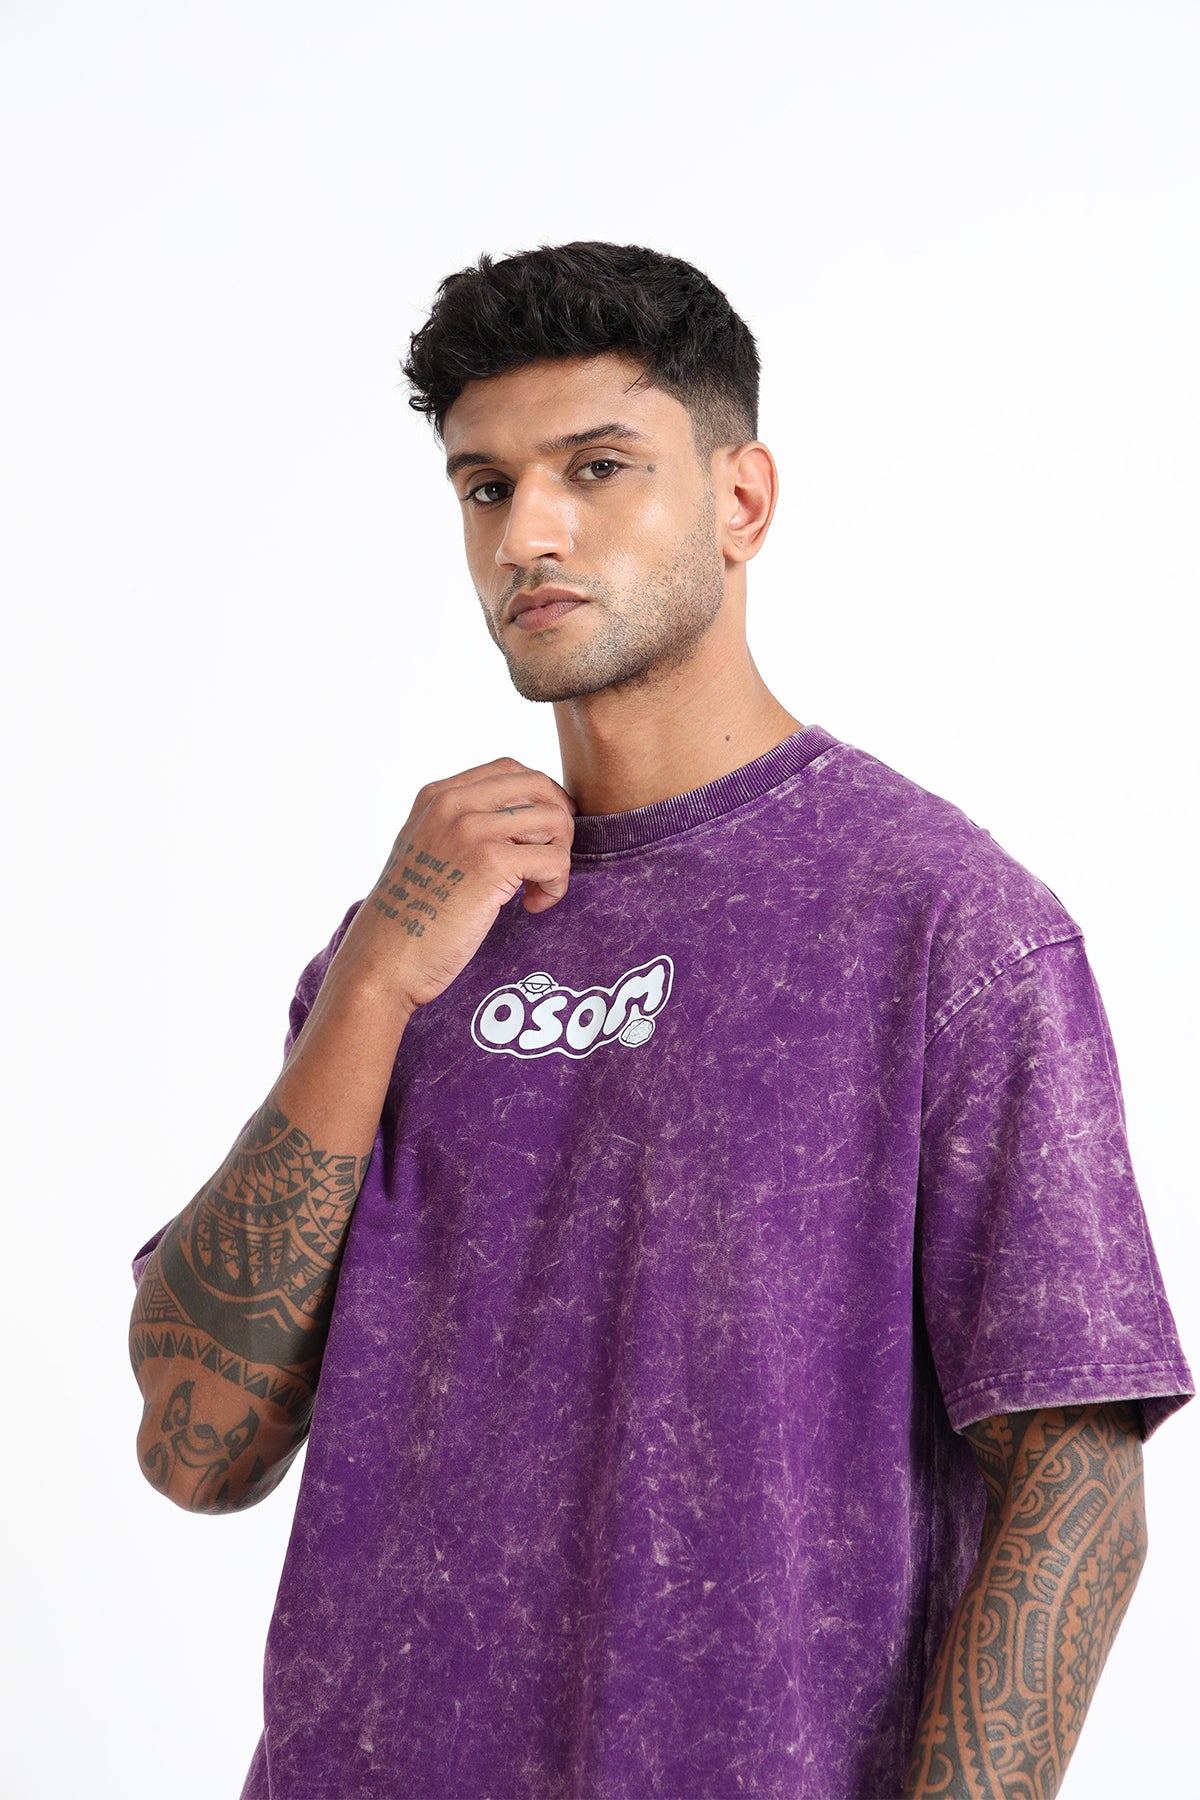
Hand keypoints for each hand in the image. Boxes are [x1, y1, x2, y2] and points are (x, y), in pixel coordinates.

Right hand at [333, 758, 575, 1013]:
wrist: (383, 961)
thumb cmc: (410, 917)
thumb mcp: (425, 850)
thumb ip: (460, 825)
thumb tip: (523, 817)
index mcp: (437, 796)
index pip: (510, 769)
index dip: (540, 797)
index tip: (541, 835)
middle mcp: (452, 804)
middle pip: (539, 786)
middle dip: (559, 823)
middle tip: (549, 861)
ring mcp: (471, 830)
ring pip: (554, 820)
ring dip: (559, 858)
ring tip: (536, 888)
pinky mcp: (490, 864)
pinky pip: (554, 860)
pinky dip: (555, 886)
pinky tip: (532, 906)